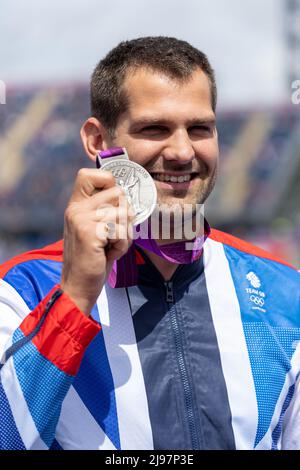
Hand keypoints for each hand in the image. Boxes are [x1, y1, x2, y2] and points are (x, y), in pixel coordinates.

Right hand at [61, 168, 133, 315]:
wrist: (79, 285)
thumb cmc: (93, 258)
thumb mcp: (96, 229)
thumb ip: (105, 210)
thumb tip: (127, 195)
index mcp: (76, 205)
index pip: (90, 173)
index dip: (108, 181)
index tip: (113, 202)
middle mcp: (76, 208)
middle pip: (118, 193)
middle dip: (125, 216)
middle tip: (113, 235)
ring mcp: (81, 219)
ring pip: (123, 213)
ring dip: (124, 234)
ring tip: (110, 246)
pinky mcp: (90, 233)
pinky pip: (121, 230)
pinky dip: (122, 245)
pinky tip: (109, 253)